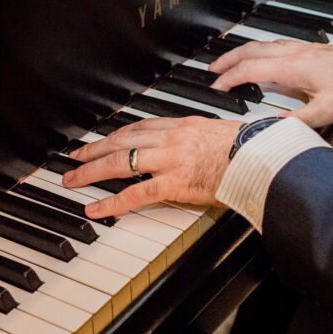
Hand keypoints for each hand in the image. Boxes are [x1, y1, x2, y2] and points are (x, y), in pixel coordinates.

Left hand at [62, 117, 244, 218]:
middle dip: (93, 149)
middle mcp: (171, 139)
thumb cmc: (247, 148)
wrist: (260, 157)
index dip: (117, 134)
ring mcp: (169, 160)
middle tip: (73, 157)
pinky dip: (111, 202)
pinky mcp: (173, 183)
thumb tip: (192, 147)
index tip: (103, 140)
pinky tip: (95, 208)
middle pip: (121, 141)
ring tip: (72, 179)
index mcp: (182, 125)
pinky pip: (135, 193)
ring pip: (120, 163)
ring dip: (91, 171)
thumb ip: (198, 139)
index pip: (140, 126)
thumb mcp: (218, 133)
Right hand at [208, 40, 332, 127]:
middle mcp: (295, 53)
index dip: (229, 79)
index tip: (215, 88)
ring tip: (231, 63)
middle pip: (252, 49)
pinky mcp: (312, 50)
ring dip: (243, 53)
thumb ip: (296, 121)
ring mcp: (304, 49)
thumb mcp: (327, 112)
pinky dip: (261, 52)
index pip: (250, 69)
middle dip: (228, 59)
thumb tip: (270, 130)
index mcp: (293, 66)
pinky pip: (277, 46)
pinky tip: (265, 59)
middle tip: (212, 70)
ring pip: (264, 45)